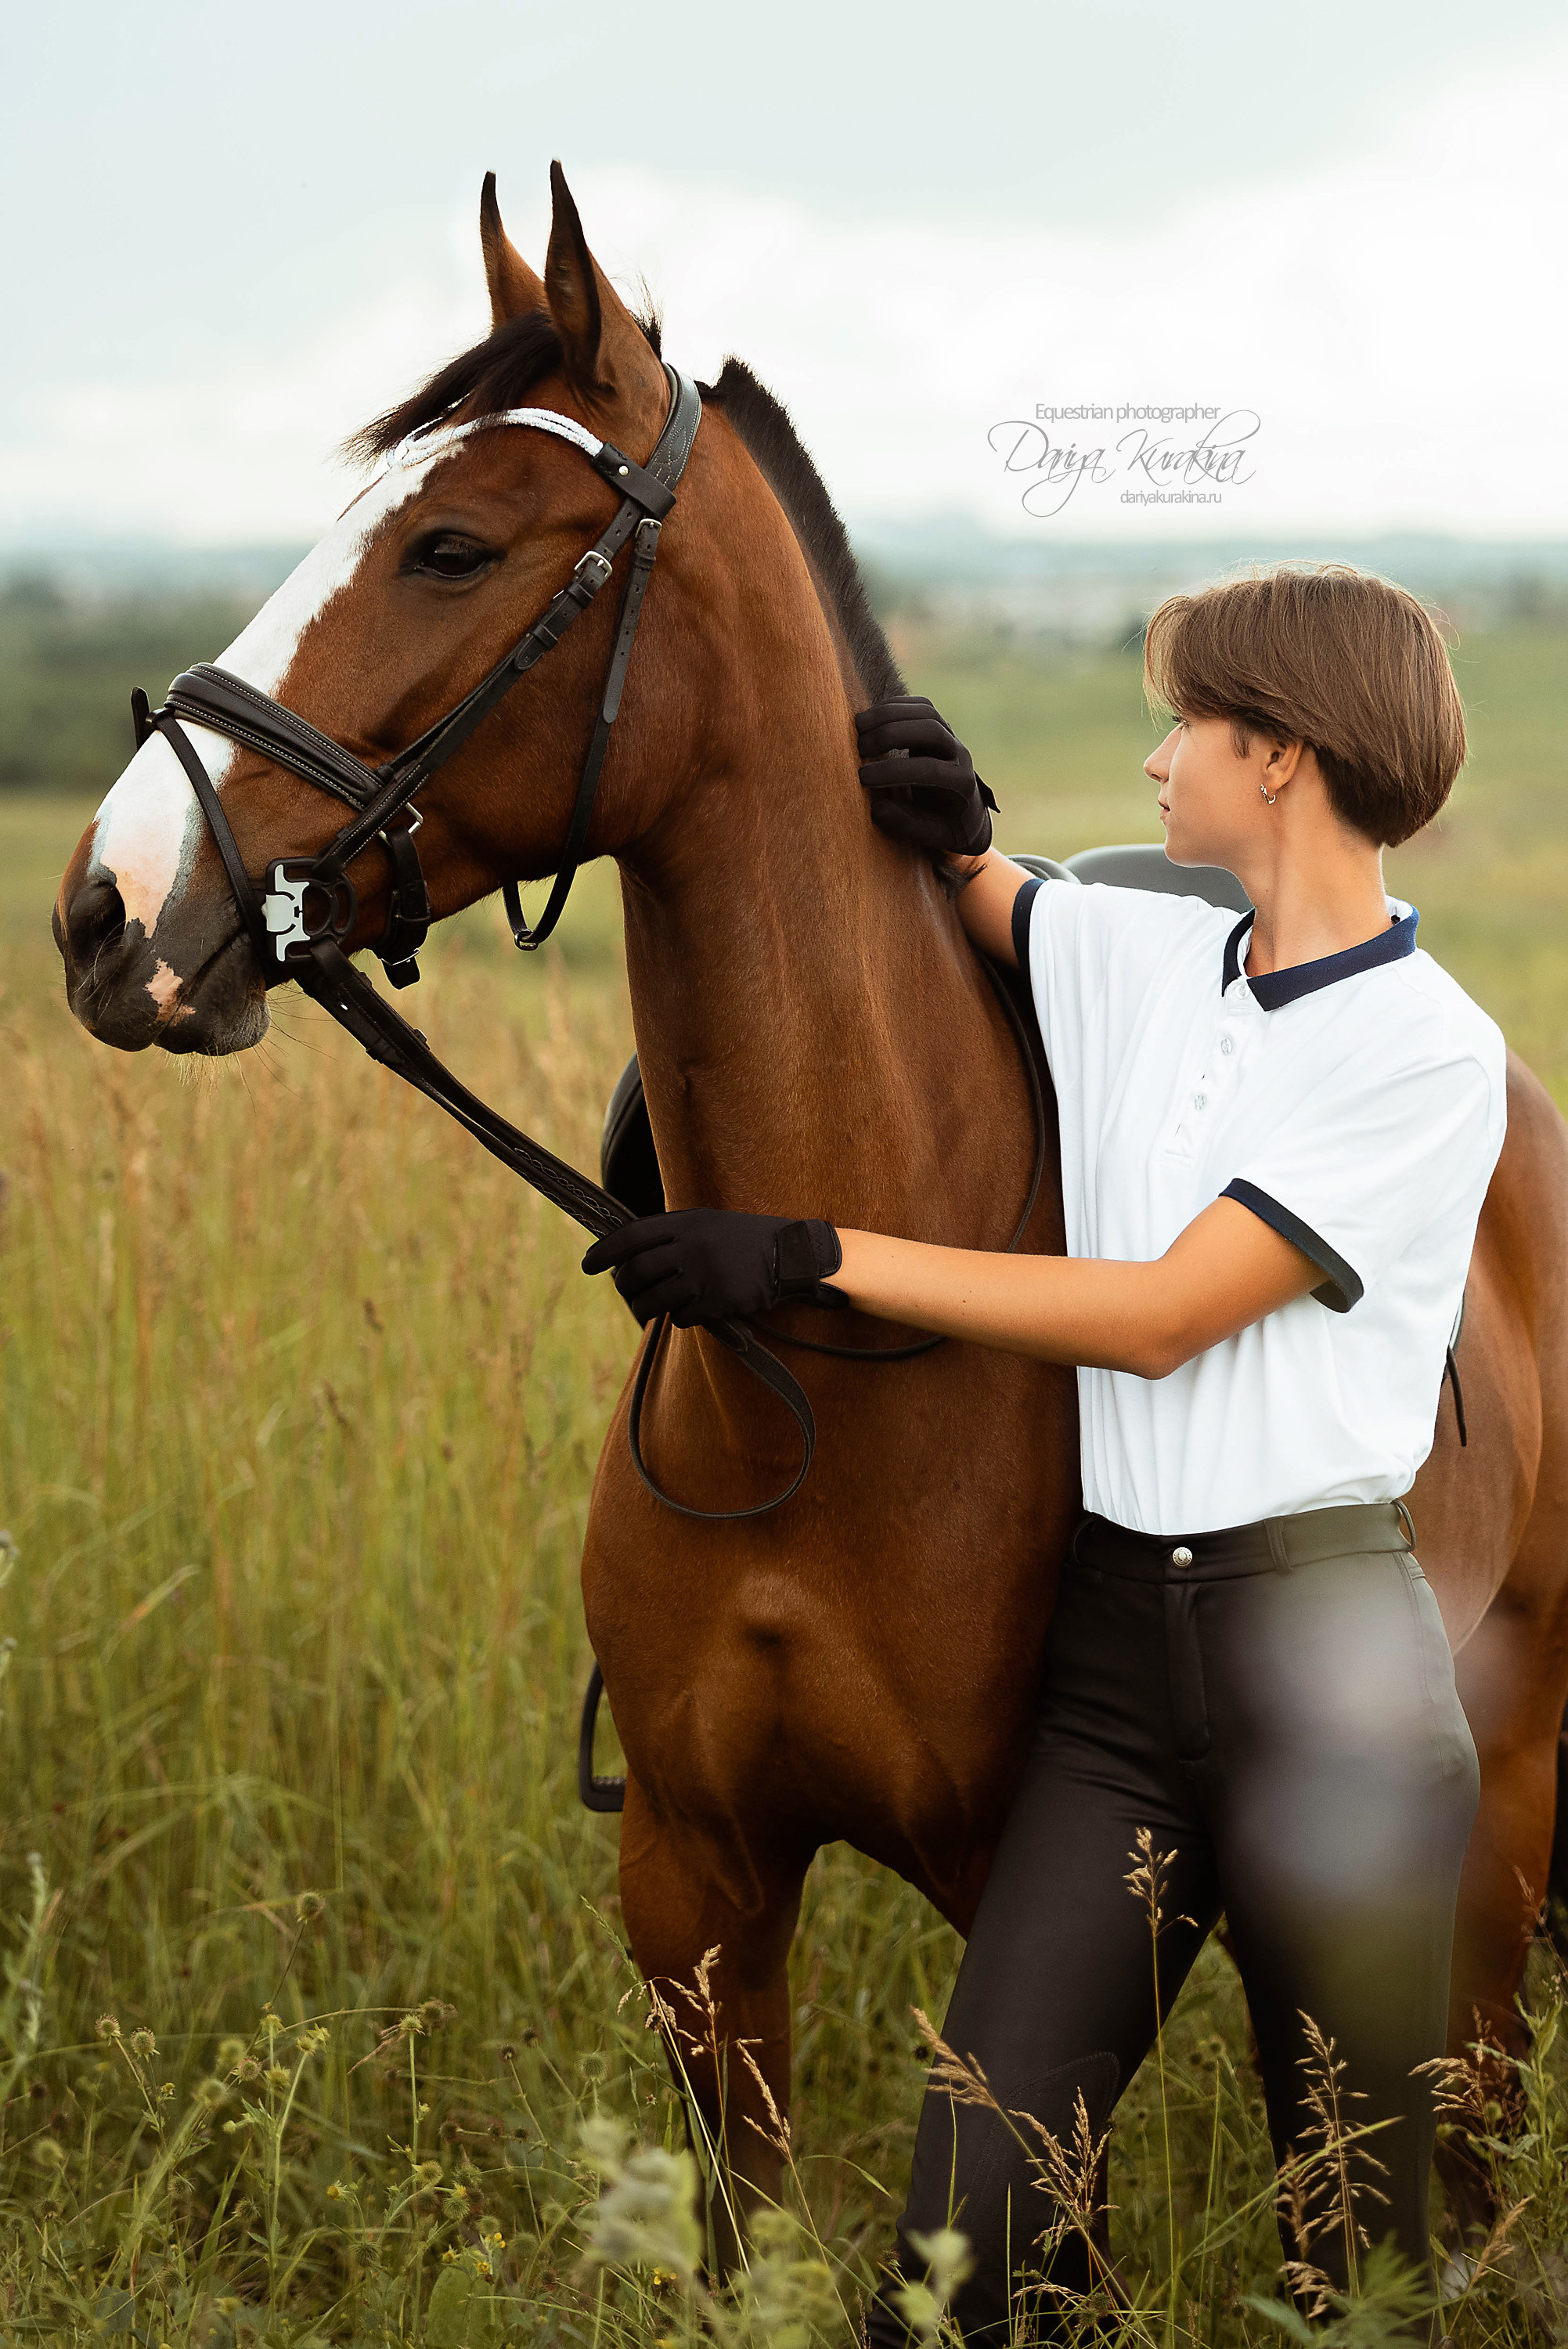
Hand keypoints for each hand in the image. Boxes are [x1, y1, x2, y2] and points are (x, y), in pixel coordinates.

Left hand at [582, 1209, 844, 1327]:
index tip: (587, 1265)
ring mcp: (703, 1274)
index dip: (604, 1251)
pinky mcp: (717, 1300)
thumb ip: (674, 1234)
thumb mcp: (708, 1223)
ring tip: (645, 1310)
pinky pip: (681, 1316)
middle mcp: (691, 1246)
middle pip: (636, 1271)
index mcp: (686, 1222)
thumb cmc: (747, 1240)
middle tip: (625, 1291)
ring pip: (653, 1298)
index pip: (631, 1236)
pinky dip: (678, 1318)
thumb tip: (632, 1252)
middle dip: (623, 1286)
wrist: (792, 1255)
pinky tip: (687, 1312)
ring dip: (643, 1308)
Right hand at [856, 696, 997, 855]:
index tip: (863, 778)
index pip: (929, 769)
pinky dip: (893, 706)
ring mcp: (951, 736)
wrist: (966, 809)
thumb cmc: (947, 827)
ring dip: (888, 714)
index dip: (894, 771)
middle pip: (931, 730)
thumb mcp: (934, 837)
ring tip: (857, 727)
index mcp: (962, 784)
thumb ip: (908, 825)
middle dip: (892, 734)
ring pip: (925, 711)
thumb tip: (878, 810)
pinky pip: (919, 706)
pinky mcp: (939, 725)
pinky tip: (868, 719)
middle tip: (860, 748)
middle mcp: (960, 754)